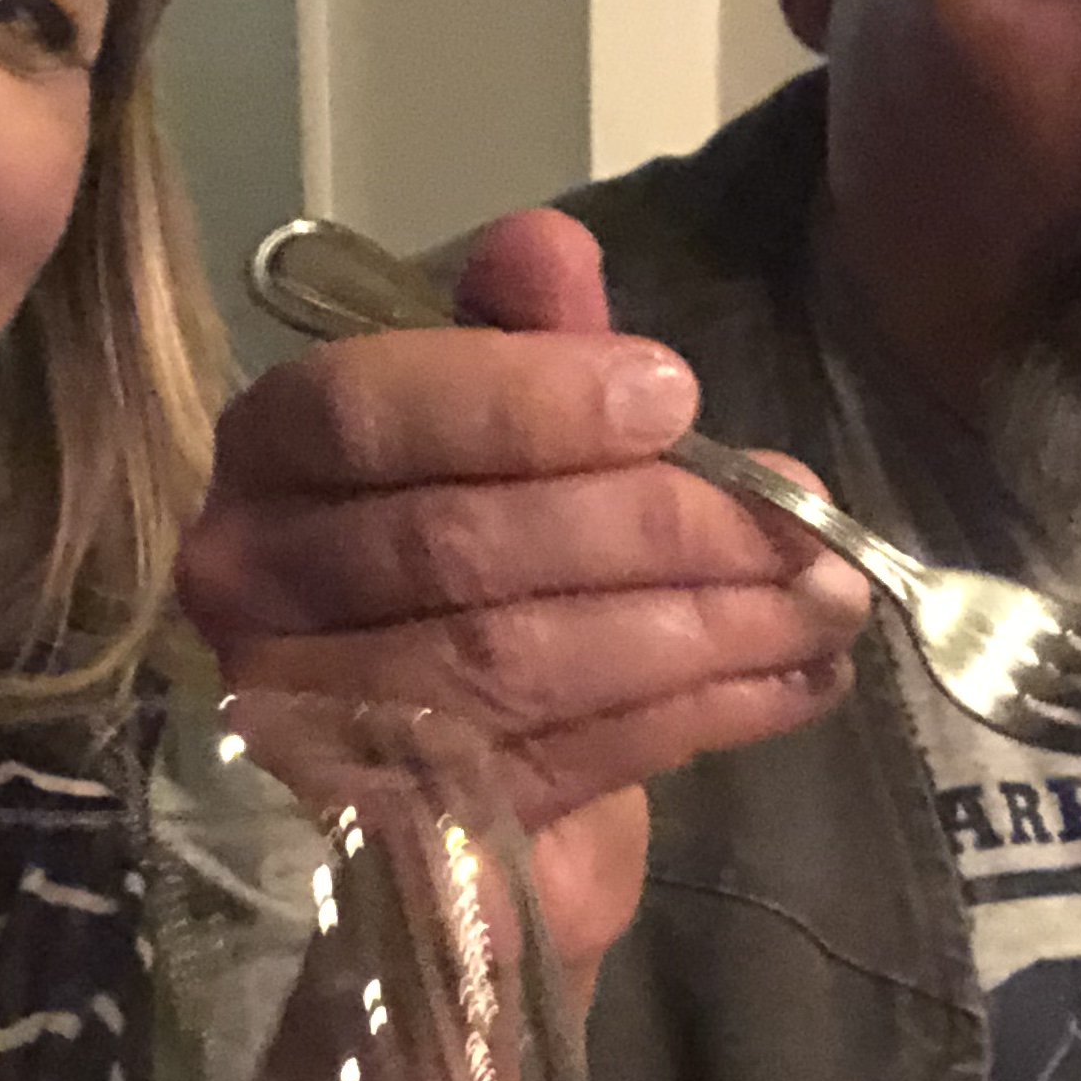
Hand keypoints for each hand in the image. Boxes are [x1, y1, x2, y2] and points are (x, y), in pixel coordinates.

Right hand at [178, 209, 870, 990]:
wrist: (459, 792)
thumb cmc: (483, 578)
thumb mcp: (508, 444)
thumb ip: (523, 347)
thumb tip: (544, 246)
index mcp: (269, 460)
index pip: (363, 411)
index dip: (522, 400)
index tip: (676, 398)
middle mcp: (253, 591)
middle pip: (457, 545)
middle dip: (655, 527)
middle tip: (806, 523)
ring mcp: (309, 724)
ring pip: (514, 660)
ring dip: (699, 628)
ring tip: (827, 602)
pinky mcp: (393, 835)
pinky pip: (557, 762)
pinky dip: (694, 717)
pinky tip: (793, 682)